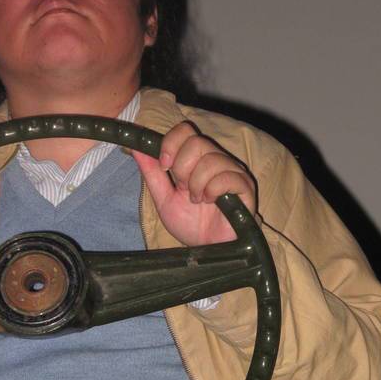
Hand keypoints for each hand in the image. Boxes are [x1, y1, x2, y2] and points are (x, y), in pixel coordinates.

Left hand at [131, 121, 255, 245]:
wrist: (207, 248)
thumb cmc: (190, 225)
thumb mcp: (164, 199)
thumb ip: (152, 174)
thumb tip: (135, 148)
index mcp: (196, 159)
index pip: (185, 130)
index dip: (171, 144)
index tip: (164, 167)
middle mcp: (216, 159)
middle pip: (196, 142)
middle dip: (182, 168)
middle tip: (185, 189)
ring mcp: (232, 171)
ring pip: (210, 160)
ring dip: (197, 185)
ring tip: (198, 201)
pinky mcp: (245, 186)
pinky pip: (227, 176)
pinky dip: (213, 191)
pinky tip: (212, 202)